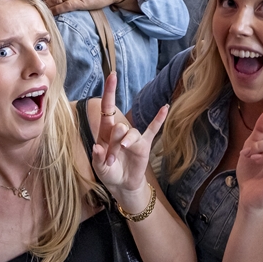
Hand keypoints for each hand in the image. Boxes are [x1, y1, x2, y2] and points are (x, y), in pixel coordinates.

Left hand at [91, 73, 167, 211]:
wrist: (123, 185)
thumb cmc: (109, 173)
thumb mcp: (99, 168)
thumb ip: (97, 158)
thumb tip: (97, 146)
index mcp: (106, 133)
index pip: (107, 108)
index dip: (109, 91)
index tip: (112, 75)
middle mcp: (120, 132)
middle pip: (118, 126)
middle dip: (113, 143)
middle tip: (110, 160)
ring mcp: (133, 137)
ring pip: (131, 133)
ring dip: (124, 145)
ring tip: (118, 157)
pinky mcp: (144, 145)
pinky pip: (152, 130)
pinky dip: (158, 120)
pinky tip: (165, 108)